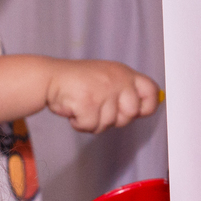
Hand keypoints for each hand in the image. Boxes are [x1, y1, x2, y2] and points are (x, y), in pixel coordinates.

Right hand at [46, 60, 161, 133]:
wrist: (49, 77)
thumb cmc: (77, 81)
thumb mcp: (107, 78)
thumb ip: (125, 92)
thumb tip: (143, 110)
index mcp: (124, 73)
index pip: (151, 91)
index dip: (146, 107)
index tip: (136, 112)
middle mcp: (117, 80)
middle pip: (130, 114)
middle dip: (113, 119)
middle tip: (97, 108)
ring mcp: (103, 91)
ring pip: (108, 124)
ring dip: (93, 121)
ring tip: (83, 106)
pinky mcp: (88, 102)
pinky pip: (90, 126)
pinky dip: (80, 124)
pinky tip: (74, 110)